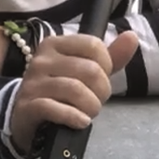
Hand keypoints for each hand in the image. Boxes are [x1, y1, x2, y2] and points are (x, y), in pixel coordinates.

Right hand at [9, 31, 139, 153]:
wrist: (27, 116)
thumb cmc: (61, 90)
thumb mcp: (86, 71)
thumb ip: (111, 56)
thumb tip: (131, 36)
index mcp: (55, 44)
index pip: (93, 45)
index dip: (106, 65)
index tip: (102, 78)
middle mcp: (41, 59)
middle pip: (89, 70)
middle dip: (102, 91)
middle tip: (96, 101)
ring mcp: (32, 83)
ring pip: (75, 90)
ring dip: (91, 106)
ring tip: (89, 112)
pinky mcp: (27, 106)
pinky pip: (56, 108)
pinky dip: (75, 117)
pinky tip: (80, 122)